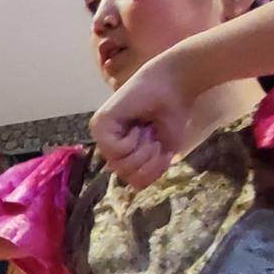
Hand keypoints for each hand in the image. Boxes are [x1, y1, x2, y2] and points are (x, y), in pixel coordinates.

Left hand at [88, 52, 196, 188]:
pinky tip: (136, 124)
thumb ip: (147, 173)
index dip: (153, 168)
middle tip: (152, 135)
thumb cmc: (171, 117)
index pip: (135, 181)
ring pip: (121, 166)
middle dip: (148, 159)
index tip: (160, 145)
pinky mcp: (99, 125)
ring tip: (145, 129)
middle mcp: (108, 144)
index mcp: (122, 152)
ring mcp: (102, 134)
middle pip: (127, 176)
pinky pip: (116, 150)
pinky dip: (133, 140)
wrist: (174, 87)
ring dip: (142, 149)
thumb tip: (134, 187)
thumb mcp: (163, 154)